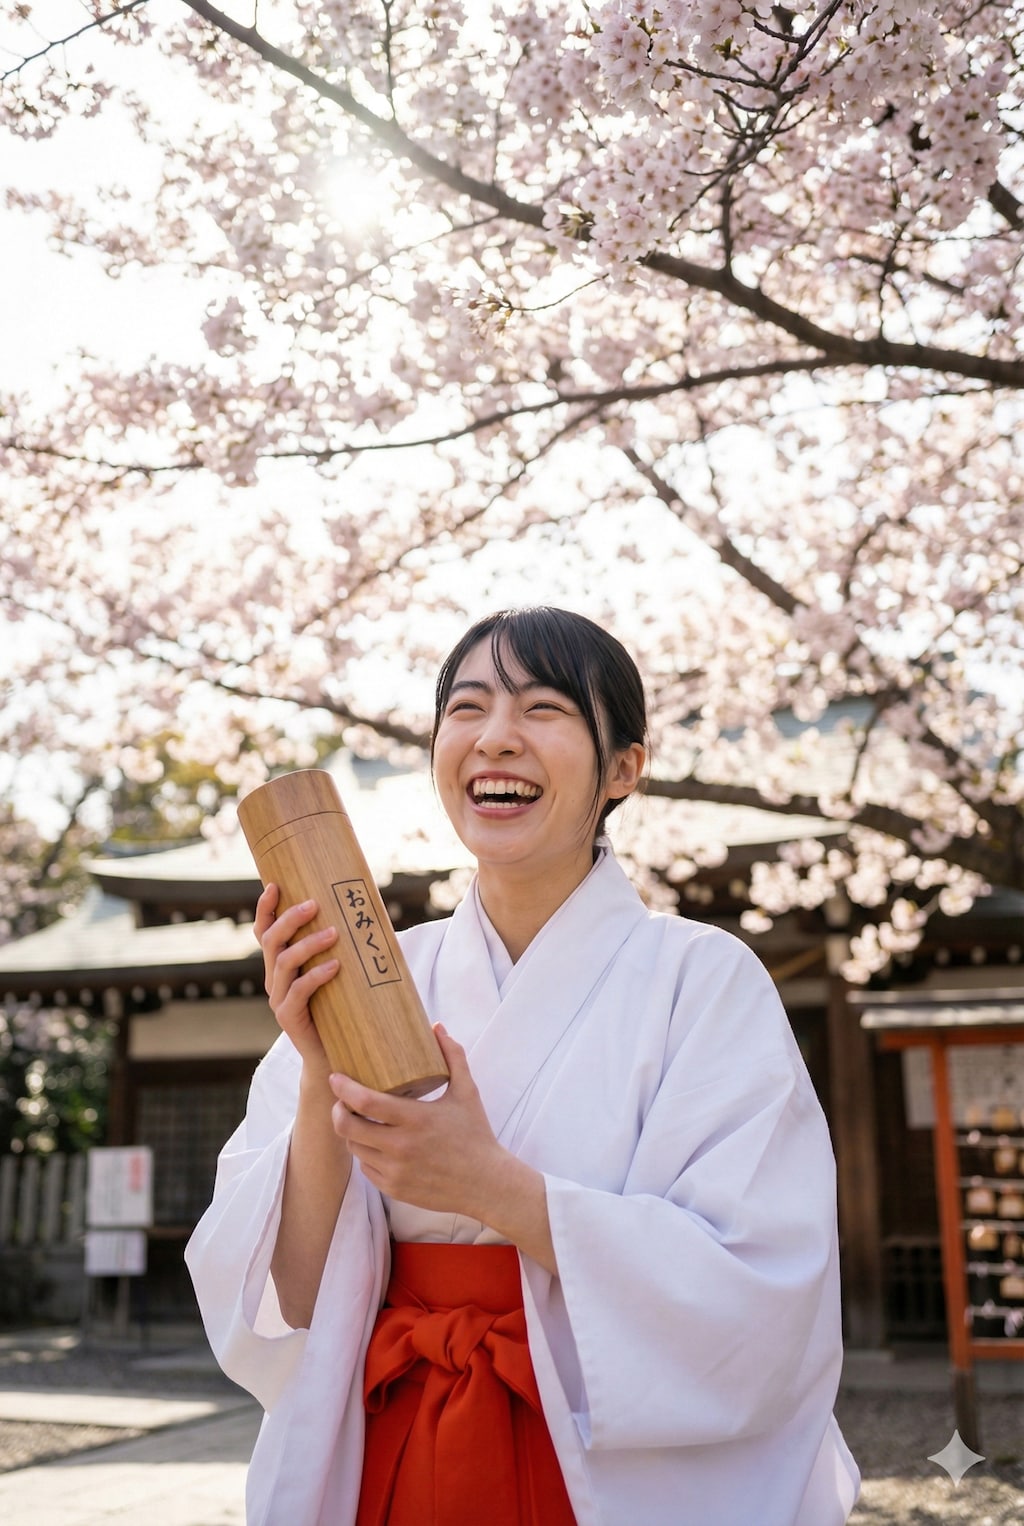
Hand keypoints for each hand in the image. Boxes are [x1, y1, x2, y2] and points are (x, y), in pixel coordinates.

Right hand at [255, 883, 338, 1075]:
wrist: (333, 1056)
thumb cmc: (340, 1008)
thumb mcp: (336, 974)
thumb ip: (337, 949)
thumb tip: (363, 914)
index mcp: (278, 965)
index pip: (264, 931)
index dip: (265, 909)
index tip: (275, 885)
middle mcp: (273, 979)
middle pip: (271, 940)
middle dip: (290, 918)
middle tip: (314, 904)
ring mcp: (278, 999)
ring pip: (283, 962)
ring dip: (308, 944)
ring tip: (333, 933)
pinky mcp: (288, 1018)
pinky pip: (297, 991)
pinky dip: (316, 975)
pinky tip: (335, 966)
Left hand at [329, 1026, 506, 1218]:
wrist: (485, 1183)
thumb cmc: (475, 1134)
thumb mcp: (467, 1092)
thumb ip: (453, 1057)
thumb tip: (437, 1027)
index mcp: (416, 1119)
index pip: (365, 1101)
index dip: (343, 1088)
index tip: (335, 1077)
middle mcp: (401, 1146)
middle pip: (347, 1127)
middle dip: (337, 1110)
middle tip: (340, 1100)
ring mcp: (395, 1170)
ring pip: (354, 1148)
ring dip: (350, 1132)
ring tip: (356, 1118)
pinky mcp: (394, 1189)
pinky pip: (366, 1168)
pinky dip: (365, 1153)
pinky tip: (372, 1143)